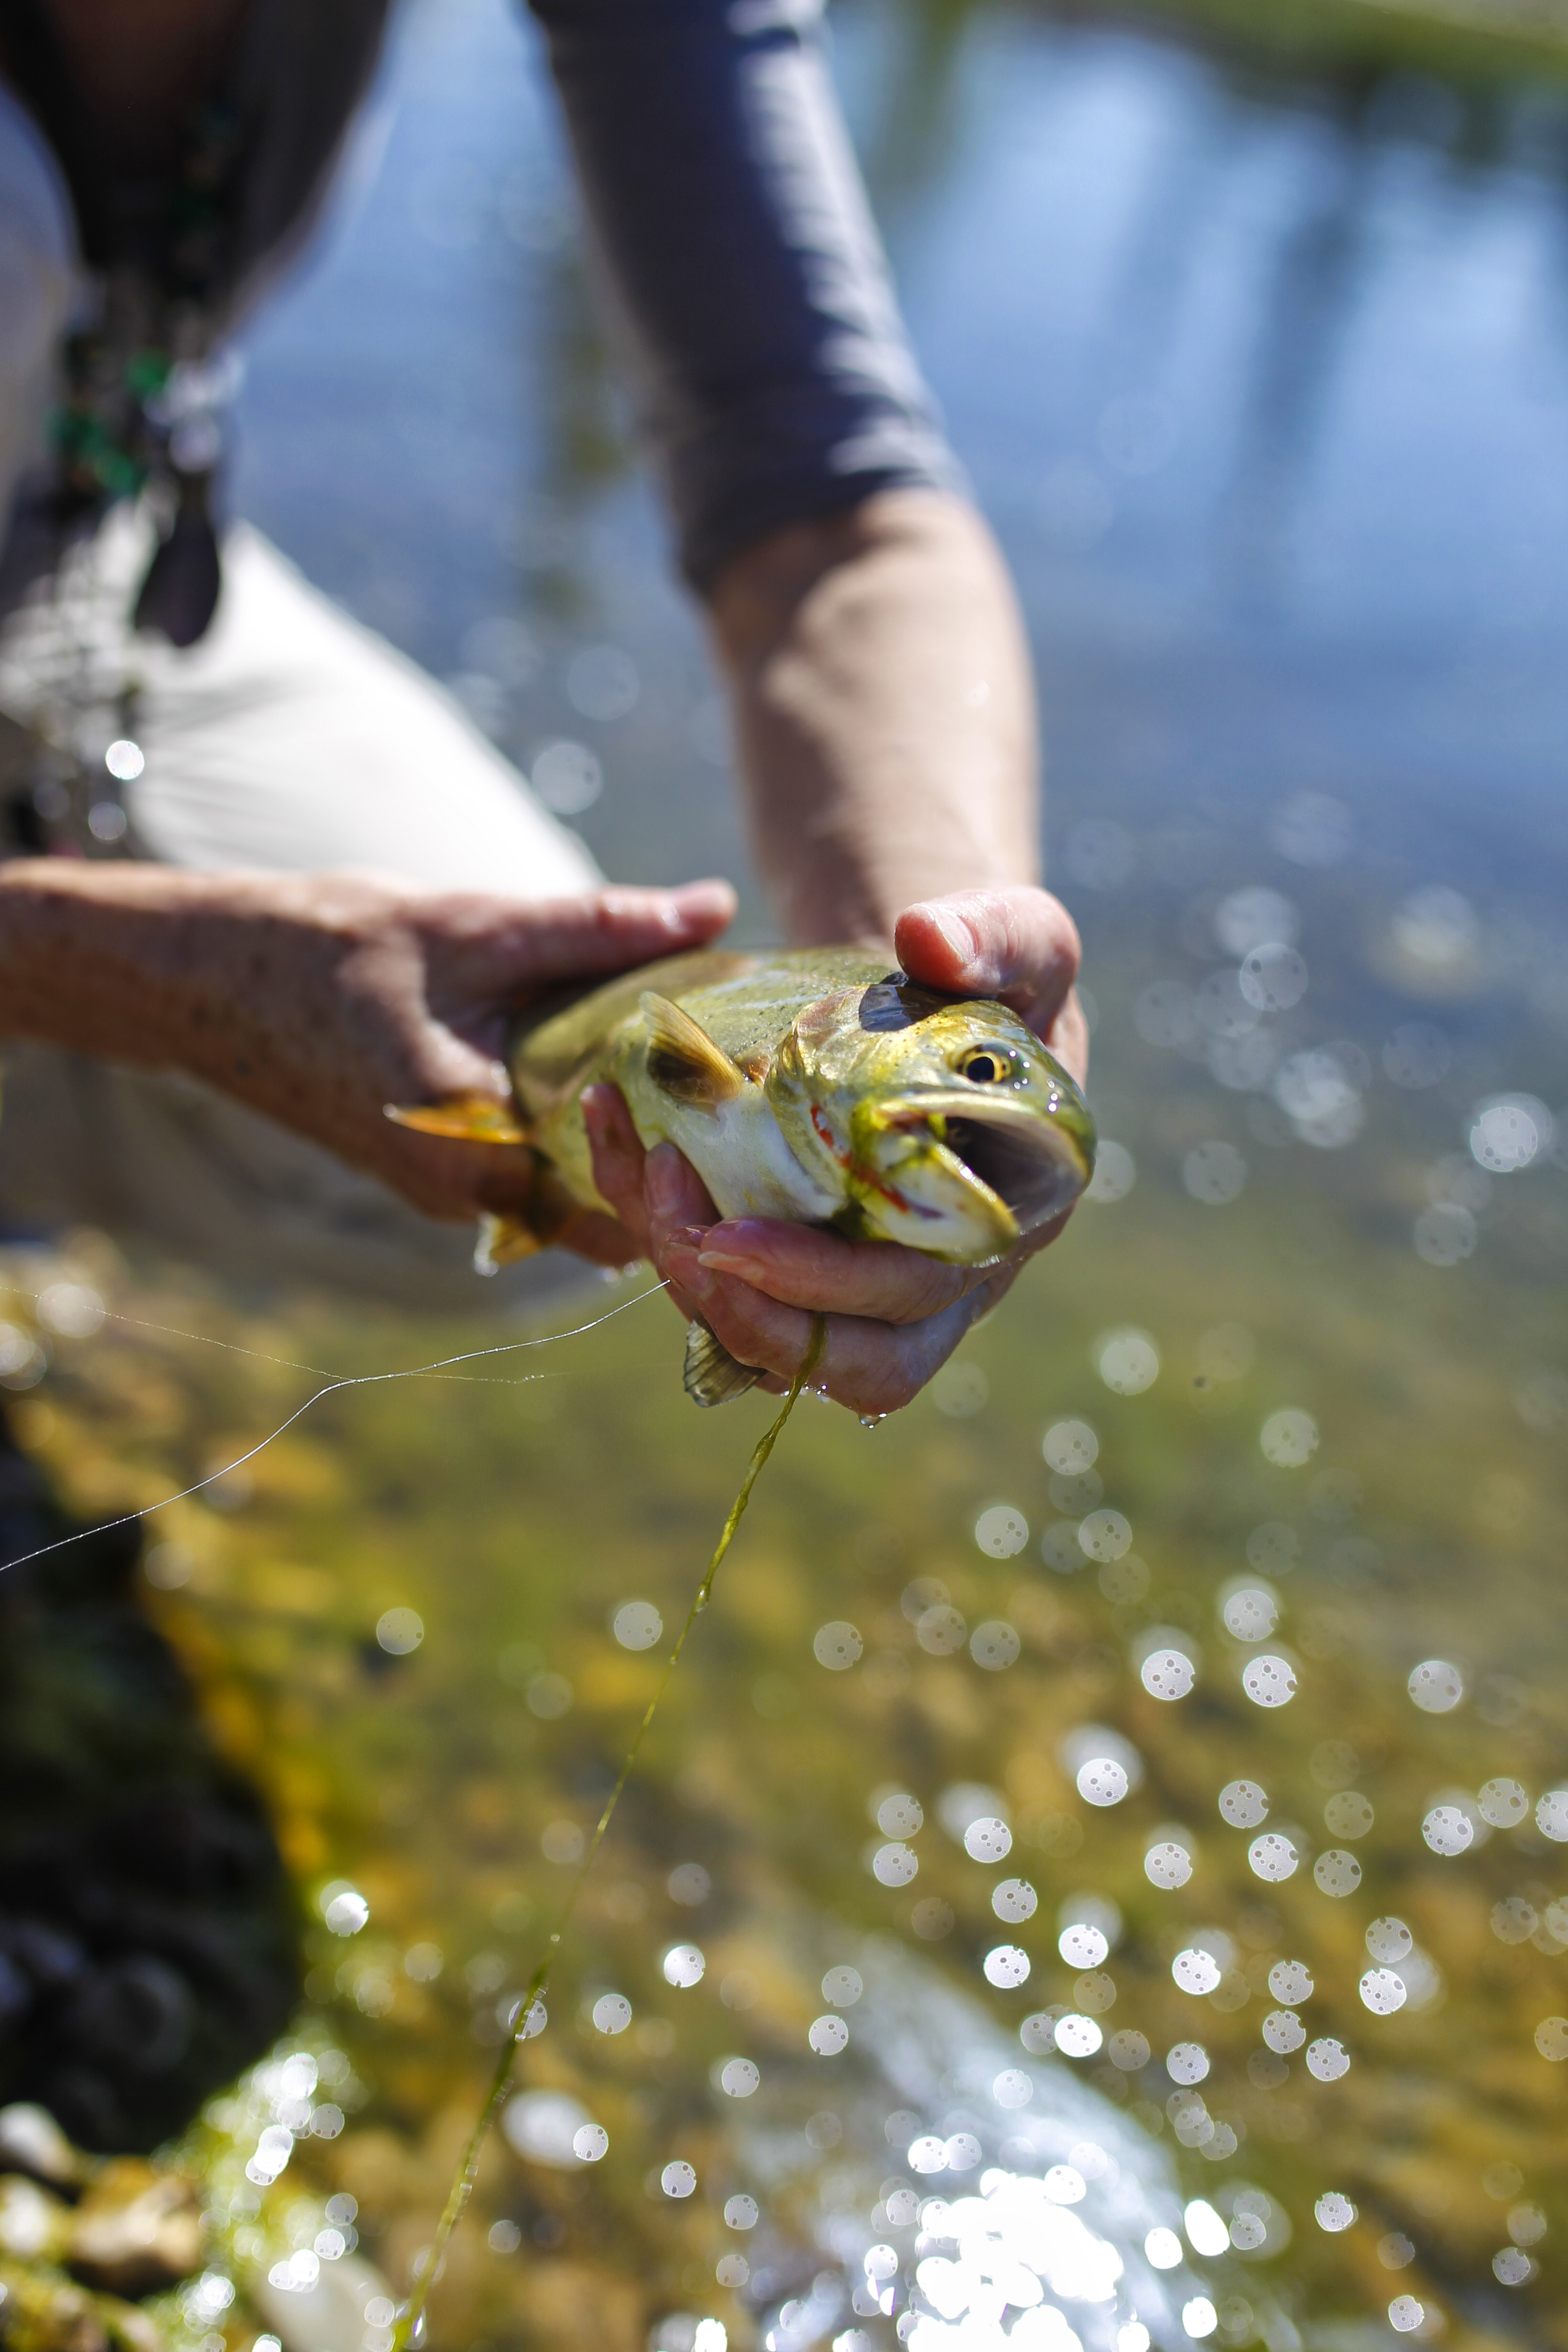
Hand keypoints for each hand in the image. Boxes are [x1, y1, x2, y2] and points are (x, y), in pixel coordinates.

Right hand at [0, 861, 734, 1231]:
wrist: (208, 977)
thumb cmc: (330, 949)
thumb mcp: (476, 926)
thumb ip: (599, 927)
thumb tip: (712, 909)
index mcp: (476, 1139)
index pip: (619, 1193)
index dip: (697, 1169)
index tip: (765, 1125)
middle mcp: (461, 1189)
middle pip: (605, 1214)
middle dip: (677, 1175)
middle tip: (756, 1118)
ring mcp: (443, 1192)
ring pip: (569, 1206)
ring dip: (629, 1164)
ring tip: (706, 1103)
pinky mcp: (432, 1176)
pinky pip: (530, 1185)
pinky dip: (579, 1151)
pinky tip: (624, 1095)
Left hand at [585, 883, 1085, 1413]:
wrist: (932, 996)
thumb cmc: (991, 976)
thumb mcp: (1021, 937)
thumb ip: (998, 934)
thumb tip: (928, 937)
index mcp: (1009, 1218)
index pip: (920, 1298)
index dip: (826, 1288)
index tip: (734, 1238)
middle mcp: (946, 1276)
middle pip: (858, 1364)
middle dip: (756, 1322)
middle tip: (684, 1237)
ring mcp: (869, 1283)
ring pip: (781, 1350)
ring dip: (697, 1286)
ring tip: (650, 1174)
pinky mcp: (799, 1265)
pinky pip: (728, 1294)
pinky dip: (659, 1230)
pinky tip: (617, 1136)